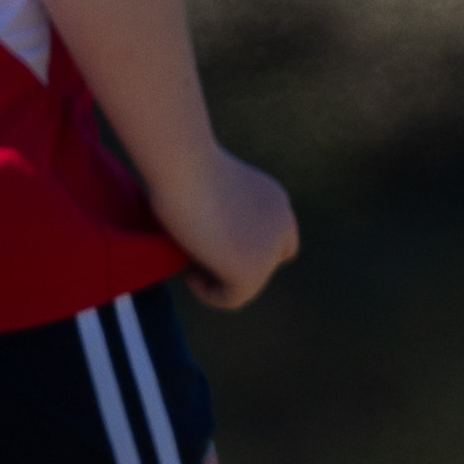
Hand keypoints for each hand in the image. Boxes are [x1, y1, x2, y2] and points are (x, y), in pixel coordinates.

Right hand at [154, 147, 300, 310]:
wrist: (185, 165)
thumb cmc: (180, 169)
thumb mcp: (208, 190)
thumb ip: (223, 217)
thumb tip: (210, 247)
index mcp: (275, 201)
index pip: (276, 241)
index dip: (241, 249)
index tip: (206, 242)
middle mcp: (283, 222)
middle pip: (264, 266)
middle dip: (231, 267)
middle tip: (194, 253)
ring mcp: (272, 248)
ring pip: (247, 285)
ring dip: (215, 278)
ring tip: (185, 255)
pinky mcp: (253, 270)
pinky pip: (231, 299)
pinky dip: (205, 291)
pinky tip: (186, 266)